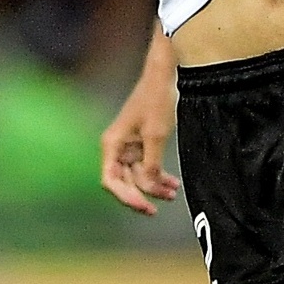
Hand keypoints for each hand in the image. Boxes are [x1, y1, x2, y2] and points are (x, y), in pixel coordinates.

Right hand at [99, 77, 179, 215]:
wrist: (166, 75)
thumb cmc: (157, 99)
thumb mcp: (156, 135)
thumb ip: (151, 164)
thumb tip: (148, 188)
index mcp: (112, 144)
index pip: (110, 180)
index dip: (126, 197)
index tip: (145, 206)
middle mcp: (117, 147)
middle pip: (123, 181)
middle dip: (142, 194)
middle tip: (158, 208)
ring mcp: (130, 146)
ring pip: (138, 175)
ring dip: (154, 186)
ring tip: (172, 193)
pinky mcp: (143, 143)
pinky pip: (147, 166)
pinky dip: (158, 175)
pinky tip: (172, 184)